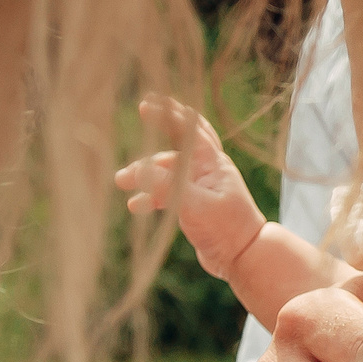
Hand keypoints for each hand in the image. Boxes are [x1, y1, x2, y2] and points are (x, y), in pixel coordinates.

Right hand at [115, 95, 267, 278]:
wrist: (243, 258)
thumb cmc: (226, 229)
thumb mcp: (195, 206)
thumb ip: (168, 186)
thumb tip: (138, 169)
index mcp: (213, 163)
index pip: (189, 130)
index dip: (168, 114)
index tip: (146, 104)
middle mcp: (207, 170)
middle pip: (183, 139)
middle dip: (163, 125)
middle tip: (145, 108)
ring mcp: (200, 186)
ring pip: (168, 170)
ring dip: (145, 174)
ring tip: (119, 181)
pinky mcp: (194, 205)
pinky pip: (167, 193)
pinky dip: (151, 196)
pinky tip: (135, 206)